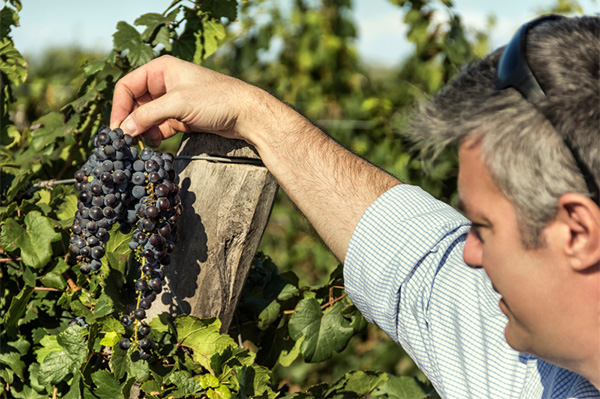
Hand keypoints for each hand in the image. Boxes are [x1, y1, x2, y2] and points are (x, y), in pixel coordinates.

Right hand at [110, 55, 261, 146]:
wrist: (247, 114)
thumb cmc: (216, 99)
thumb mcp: (178, 104)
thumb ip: (148, 116)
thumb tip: (124, 130)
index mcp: (161, 69)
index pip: (127, 86)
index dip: (119, 107)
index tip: (117, 128)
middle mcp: (165, 83)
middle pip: (135, 103)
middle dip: (131, 121)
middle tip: (127, 140)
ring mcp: (174, 101)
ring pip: (147, 117)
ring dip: (143, 130)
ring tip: (146, 142)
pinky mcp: (182, 117)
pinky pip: (160, 126)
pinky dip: (155, 135)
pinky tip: (156, 143)